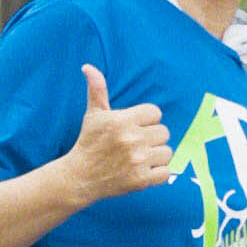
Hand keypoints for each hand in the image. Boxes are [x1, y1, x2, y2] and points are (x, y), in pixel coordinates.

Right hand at [67, 64, 172, 204]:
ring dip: (156, 155)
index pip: (155, 113)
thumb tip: (88, 67)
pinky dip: (157, 173)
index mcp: (122, 120)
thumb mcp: (93, 114)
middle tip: (136, 144)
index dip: (146, 120)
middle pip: (164, 132)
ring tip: (140, 157)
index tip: (134, 127)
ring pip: (167, 152)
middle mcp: (132, 139)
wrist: (80, 177)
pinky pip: (166, 173)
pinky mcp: (141, 180)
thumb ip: (97, 89)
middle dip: (152, 137)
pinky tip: (142, 170)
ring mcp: (138, 161)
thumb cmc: (89, 142)